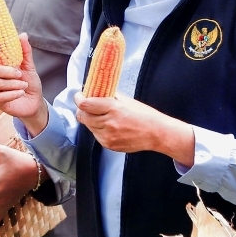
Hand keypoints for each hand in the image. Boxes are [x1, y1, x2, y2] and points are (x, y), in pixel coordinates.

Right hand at [0, 34, 47, 134]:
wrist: (35, 102)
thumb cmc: (29, 82)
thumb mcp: (29, 66)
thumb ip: (25, 51)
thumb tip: (23, 35)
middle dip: (5, 70)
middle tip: (19, 73)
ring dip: (13, 83)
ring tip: (24, 85)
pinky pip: (0, 97)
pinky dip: (13, 93)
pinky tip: (21, 92)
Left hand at [75, 93, 194, 165]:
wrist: (156, 133)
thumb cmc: (144, 115)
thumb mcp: (127, 100)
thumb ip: (109, 96)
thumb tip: (95, 91)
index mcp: (113, 108)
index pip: (85, 104)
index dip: (79, 99)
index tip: (80, 96)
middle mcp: (108, 123)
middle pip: (82, 116)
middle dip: (82, 110)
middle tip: (87, 105)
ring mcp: (108, 136)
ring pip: (88, 126)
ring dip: (90, 120)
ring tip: (100, 115)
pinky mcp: (108, 145)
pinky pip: (96, 135)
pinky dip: (97, 129)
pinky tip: (108, 126)